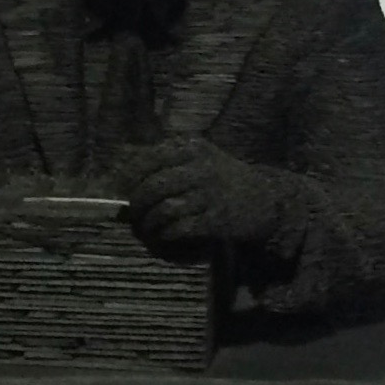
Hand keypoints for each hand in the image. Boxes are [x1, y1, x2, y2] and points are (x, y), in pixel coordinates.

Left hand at [123, 135, 289, 248]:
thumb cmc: (223, 179)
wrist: (265, 200)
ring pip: (165, 209)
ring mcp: (210, 194)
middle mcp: (201, 167)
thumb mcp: (200, 159)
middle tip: (133, 216)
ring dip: (150, 223)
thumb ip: (167, 165)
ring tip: (147, 229)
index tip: (118, 191)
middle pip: (154, 187)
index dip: (128, 177)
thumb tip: (125, 185)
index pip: (149, 159)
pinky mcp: (217, 219)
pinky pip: (181, 228)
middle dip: (137, 205)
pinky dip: (167, 234)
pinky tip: (165, 236)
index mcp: (193, 148)